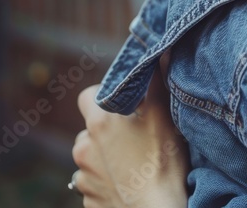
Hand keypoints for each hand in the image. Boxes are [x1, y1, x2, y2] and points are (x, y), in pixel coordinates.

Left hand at [72, 64, 189, 206]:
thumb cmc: (162, 161)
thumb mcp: (163, 115)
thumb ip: (155, 81)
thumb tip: (157, 52)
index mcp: (98, 122)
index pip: (87, 95)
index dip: (105, 95)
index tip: (126, 104)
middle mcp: (83, 147)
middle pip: (91, 128)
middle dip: (109, 129)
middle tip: (137, 135)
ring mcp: (83, 176)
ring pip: (92, 157)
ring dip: (107, 156)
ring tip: (135, 162)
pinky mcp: (87, 199)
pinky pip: (94, 182)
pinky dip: (108, 180)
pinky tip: (129, 182)